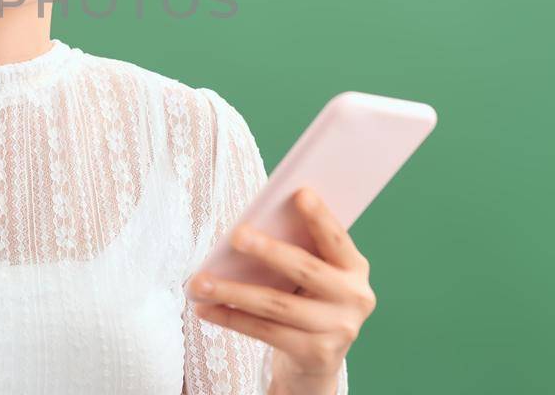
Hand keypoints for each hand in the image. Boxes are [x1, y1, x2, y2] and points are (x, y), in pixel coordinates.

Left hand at [186, 187, 375, 388]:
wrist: (317, 361)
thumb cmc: (306, 301)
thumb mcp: (312, 276)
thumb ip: (297, 251)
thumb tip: (249, 229)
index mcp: (355, 268)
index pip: (337, 238)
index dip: (320, 217)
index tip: (300, 193)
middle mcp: (355, 298)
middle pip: (305, 270)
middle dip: (269, 250)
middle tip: (235, 235)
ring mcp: (339, 330)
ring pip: (277, 305)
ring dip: (233, 291)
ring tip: (199, 282)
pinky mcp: (317, 355)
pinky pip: (266, 332)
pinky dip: (231, 318)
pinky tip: (205, 308)